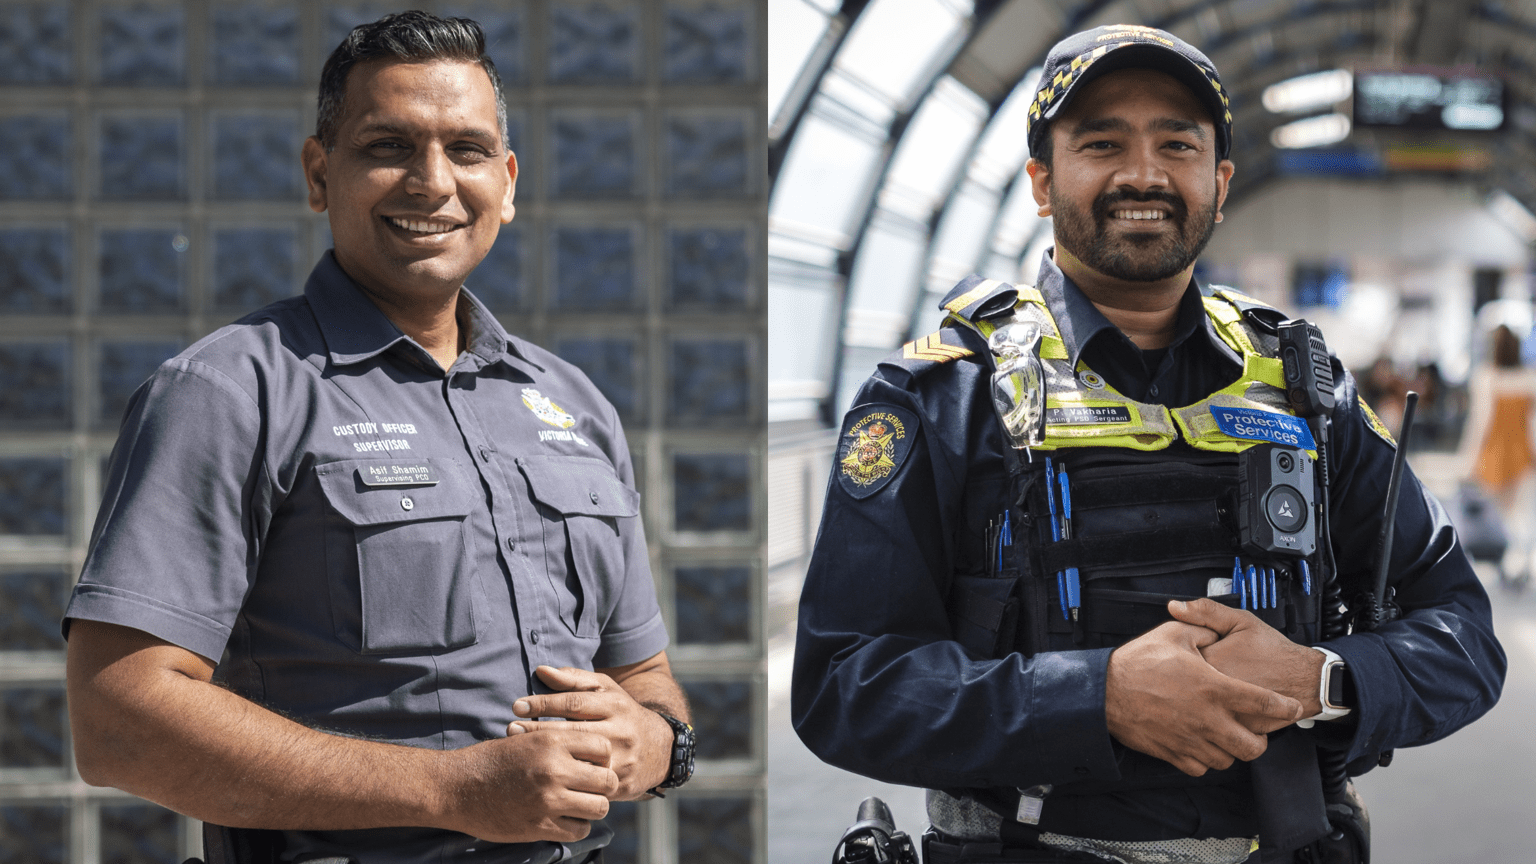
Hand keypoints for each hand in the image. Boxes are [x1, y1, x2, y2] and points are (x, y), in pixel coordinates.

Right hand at [444, 727, 616, 842]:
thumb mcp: (526, 738)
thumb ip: (559, 742)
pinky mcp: (540, 825)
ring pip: (599, 808)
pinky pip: (579, 830)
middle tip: (591, 789)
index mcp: (552, 741)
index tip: (593, 766)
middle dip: (604, 786)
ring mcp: (548, 799)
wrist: (457, 787)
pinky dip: (577, 826)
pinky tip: (565, 820)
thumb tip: (592, 749)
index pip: (604, 748)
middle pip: (608, 781)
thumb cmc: (491, 760)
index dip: (603, 759)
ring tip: (580, 805)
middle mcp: (554, 769)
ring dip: (592, 808)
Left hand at [509, 666, 674, 799]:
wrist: (661, 748)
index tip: (517, 705)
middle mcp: (621, 732)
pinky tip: (544, 778)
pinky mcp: (622, 784)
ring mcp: (623, 760)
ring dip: (549, 757)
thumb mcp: (606, 690)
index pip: (575, 703)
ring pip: (581, 760)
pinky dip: (566, 781)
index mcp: (616, 705)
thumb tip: (541, 671)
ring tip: (520, 752)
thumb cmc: (623, 713)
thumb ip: (574, 679)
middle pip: (574, 732)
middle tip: (511, 729)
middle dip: (539, 730)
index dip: (544, 704)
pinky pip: (590, 785)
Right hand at [1105, 618, 1303, 776]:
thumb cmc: (1138, 662)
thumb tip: (1218, 633)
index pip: (1264, 703)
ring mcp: (1191, 740)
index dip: (1285, 707)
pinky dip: (1207, 759)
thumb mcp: (1174, 633)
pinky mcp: (1173, 753)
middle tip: (1255, 728)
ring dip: (1232, 749)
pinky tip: (1202, 743)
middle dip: (1261, 740)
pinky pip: (1202, 767)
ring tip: (1226, 735)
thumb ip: (1204, 630)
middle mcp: (1208, 719)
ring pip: (1229, 760)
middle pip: (1253, 746)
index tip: (1292, 707)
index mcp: (1213, 688)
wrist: (1104, 692)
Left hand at [1168, 598, 1325, 716]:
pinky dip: (1215, 712)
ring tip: (1220, 685)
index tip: (1196, 652)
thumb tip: (1174, 607)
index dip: (1182, 652)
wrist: (1305, 679)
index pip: (1176, 657)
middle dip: (1189, 675)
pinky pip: (1212, 721)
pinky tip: (1226, 702)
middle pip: (1182, 683)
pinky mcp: (1234, 726)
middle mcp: (1215, 688)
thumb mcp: (1241, 621)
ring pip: (1196, 704)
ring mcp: (1224, 710)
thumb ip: (1206, 612)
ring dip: (1199, 696)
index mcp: (1211, 659)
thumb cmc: (1274, 651)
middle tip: (1213, 669)